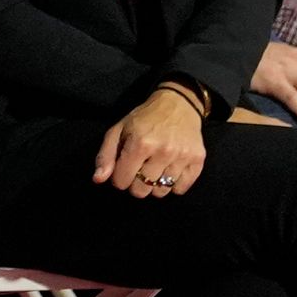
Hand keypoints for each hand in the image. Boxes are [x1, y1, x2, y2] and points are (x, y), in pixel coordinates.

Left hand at [93, 86, 209, 199]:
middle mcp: (163, 151)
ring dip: (155, 185)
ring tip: (155, 168)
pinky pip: (181, 189)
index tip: (124, 168)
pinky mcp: (198, 160)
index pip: (122, 182)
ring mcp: (182, 156)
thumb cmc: (144, 118)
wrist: (178, 104)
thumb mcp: (118, 130)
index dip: (119, 178)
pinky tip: (169, 170)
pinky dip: (173, 185)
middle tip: (140, 169)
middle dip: (136, 184)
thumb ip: (105, 155)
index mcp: (140, 143)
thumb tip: (98, 179)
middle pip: (142, 191)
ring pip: (161, 192)